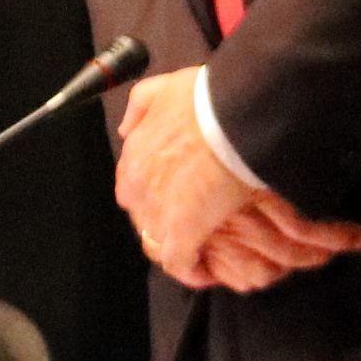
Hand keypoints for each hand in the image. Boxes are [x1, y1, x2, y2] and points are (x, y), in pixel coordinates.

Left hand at [112, 70, 360, 290]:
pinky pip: (180, 263)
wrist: (234, 116)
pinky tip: (205, 273)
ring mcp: (159, 210)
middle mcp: (139, 184)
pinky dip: (191, 271)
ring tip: (199, 249)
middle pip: (142, 214)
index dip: (152, 192)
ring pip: (158, 240)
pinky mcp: (184, 232)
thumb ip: (140, 106)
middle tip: (190, 222)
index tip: (173, 195)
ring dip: (175, 246)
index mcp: (134, 152)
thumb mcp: (165, 87)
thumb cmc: (207, 98)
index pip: (131, 184)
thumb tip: (126, 129)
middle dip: (161, 220)